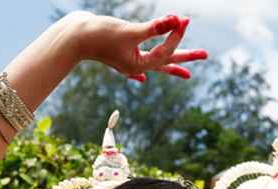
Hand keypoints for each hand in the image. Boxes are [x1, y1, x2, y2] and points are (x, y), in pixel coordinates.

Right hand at [65, 11, 207, 81]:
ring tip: (187, 74)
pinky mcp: (119, 57)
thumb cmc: (100, 34)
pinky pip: (135, 68)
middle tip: (205, 55)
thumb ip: (153, 28)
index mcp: (140, 64)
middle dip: (186, 57)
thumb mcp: (130, 31)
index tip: (183, 19)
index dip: (175, 34)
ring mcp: (128, 63)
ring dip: (171, 67)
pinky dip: (141, 72)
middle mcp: (136, 66)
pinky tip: (142, 80)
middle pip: (167, 62)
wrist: (72, 38)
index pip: (165, 50)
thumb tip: (175, 20)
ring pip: (155, 64)